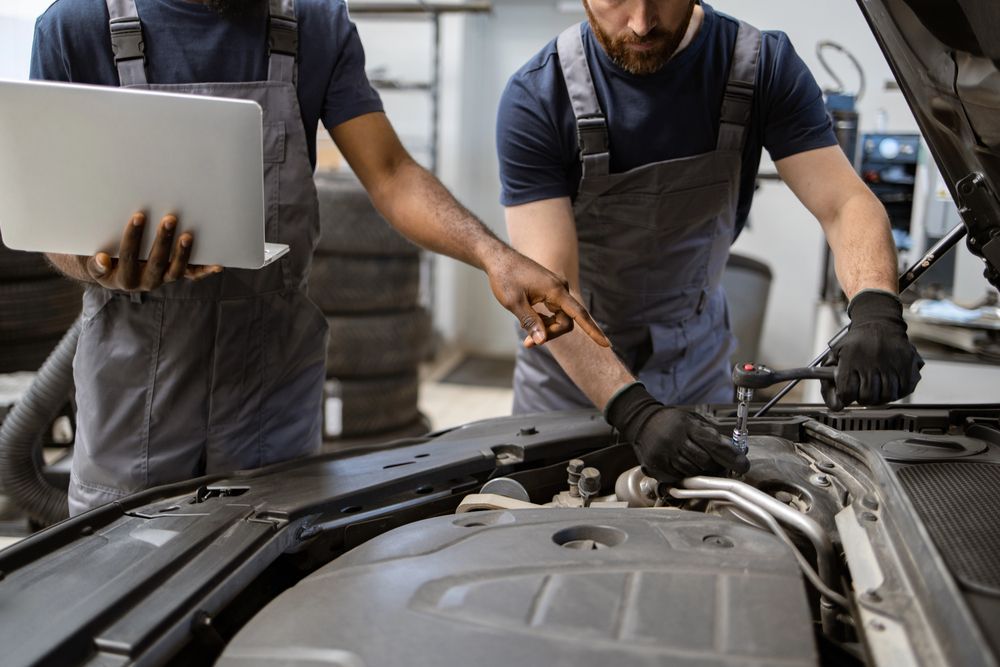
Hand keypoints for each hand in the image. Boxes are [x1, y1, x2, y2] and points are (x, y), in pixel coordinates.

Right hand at [87, 213, 221, 290]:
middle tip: (169, 219)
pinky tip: (217, 265)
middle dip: (163, 240)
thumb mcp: (93, 264)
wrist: (112, 273)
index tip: (138, 217)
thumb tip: (103, 259)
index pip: (128, 256)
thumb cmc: (102, 261)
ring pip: (176, 270)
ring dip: (183, 254)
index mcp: (123, 278)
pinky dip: (204, 270)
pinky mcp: (175, 275)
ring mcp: (162, 279)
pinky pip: (192, 275)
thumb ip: (96, 264)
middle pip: (156, 262)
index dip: (133, 237)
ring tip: (188, 235)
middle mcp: (145, 282)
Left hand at [485, 248, 609, 347]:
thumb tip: (542, 340)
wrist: (499, 258)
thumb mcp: (514, 302)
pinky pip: (554, 311)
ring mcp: (556, 289)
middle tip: (528, 343)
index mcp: (555, 290)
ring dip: (545, 328)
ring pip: (560, 318)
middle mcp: (560, 288)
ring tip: (525, 335)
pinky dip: (543, 320)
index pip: (579, 315)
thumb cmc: (505, 278)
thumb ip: (530, 322)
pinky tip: (529, 320)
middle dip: (550, 334)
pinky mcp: (550, 290)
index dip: (593, 331)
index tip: (606, 345)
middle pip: (566, 321)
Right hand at [604, 383, 749, 484]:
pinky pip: (679, 477)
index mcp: (686, 426)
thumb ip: (713, 435)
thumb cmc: (671, 422)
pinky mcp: (656, 468)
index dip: (732, 457)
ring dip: (700, 470)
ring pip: (693, 472)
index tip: (743, 465)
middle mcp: (674, 441)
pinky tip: (681, 463)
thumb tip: (736, 452)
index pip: (715, 445)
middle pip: (705, 462)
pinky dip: (685, 473)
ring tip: (695, 459)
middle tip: (716, 462)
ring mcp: (664, 456)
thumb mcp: (693, 421)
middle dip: (715, 464)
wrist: (642, 423)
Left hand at [821, 290, 922, 409]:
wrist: (878, 322)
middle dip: (863, 398)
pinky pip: (903, 390)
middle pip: (868, 397)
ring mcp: (891, 364)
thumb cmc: (855, 341)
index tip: (847, 394)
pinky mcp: (907, 365)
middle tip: (863, 391)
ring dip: (880, 397)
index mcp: (851, 359)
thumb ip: (829, 382)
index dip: (846, 397)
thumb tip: (835, 406)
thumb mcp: (835, 355)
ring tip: (876, 388)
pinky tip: (889, 384)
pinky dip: (897, 392)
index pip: (847, 392)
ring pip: (887, 396)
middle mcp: (871, 362)